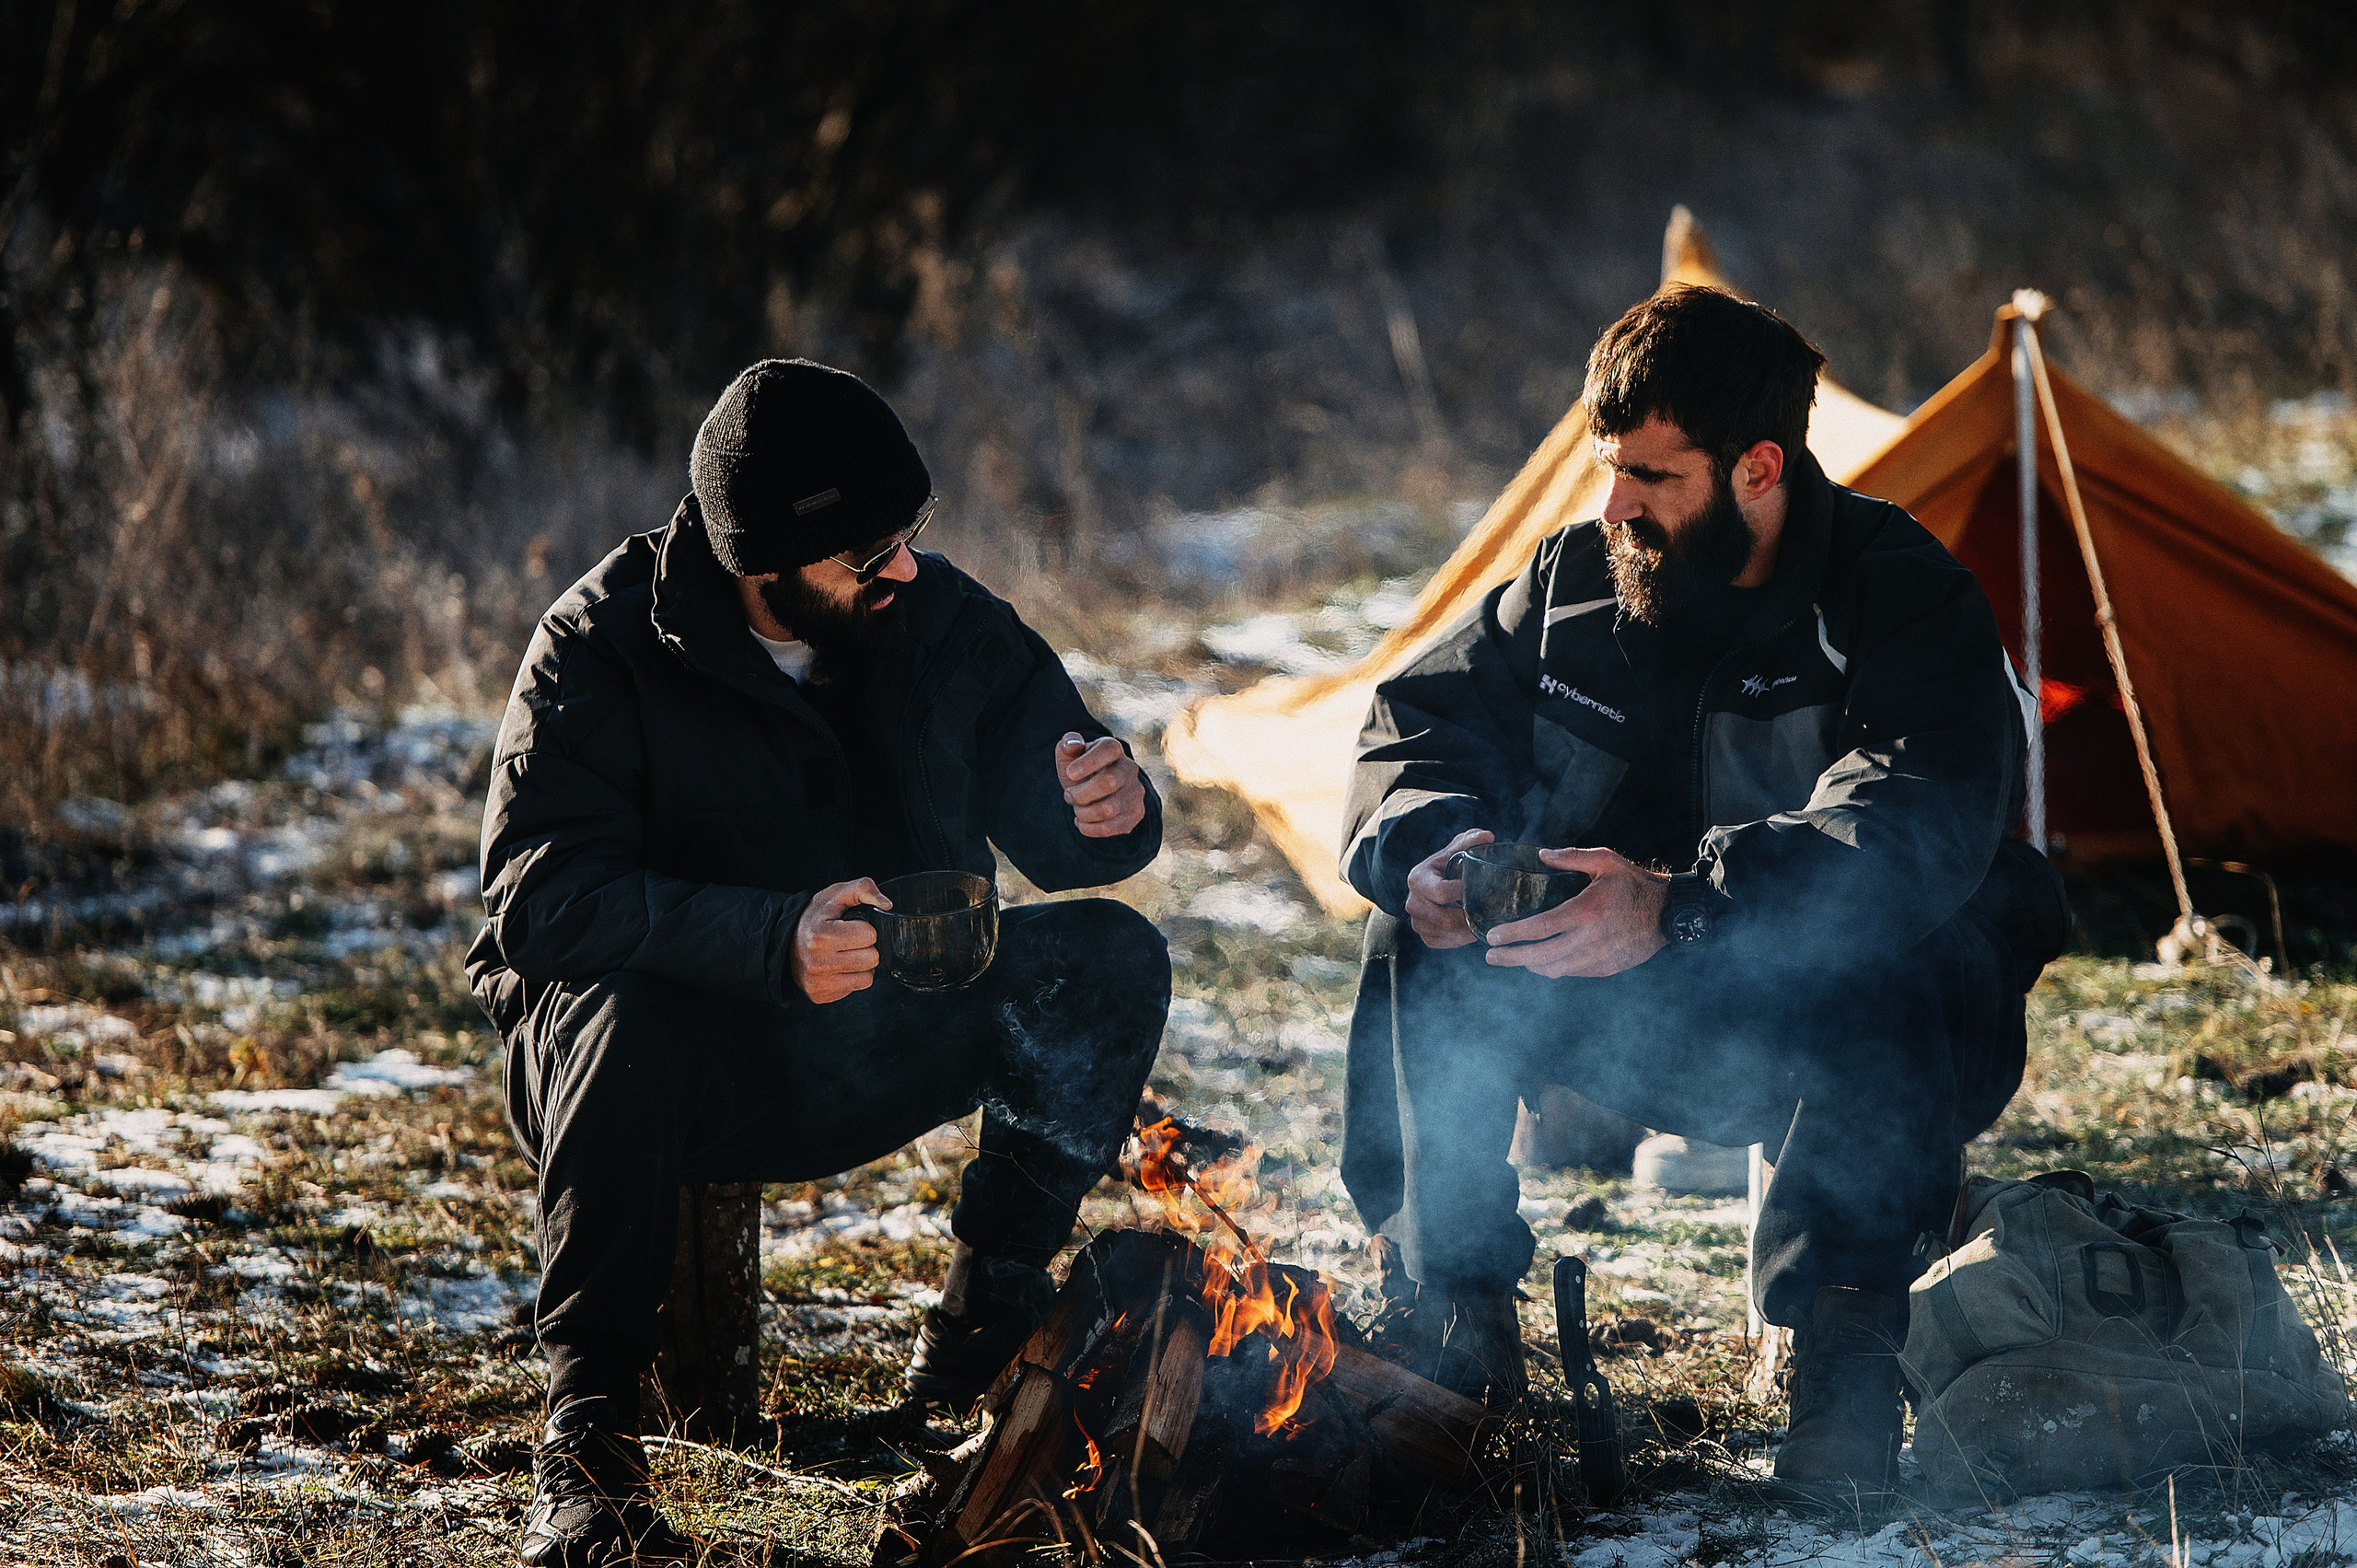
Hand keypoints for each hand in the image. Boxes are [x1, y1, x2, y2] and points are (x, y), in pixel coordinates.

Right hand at [791, 878, 890, 1003]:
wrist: (786, 940)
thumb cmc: (816, 918)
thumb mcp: (835, 894)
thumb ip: (862, 889)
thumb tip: (886, 904)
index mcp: (820, 936)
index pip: (870, 935)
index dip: (865, 928)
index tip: (851, 926)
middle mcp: (817, 962)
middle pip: (872, 958)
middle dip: (866, 947)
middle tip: (850, 942)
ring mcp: (818, 982)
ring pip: (868, 977)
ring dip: (862, 964)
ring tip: (846, 954)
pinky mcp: (820, 995)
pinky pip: (857, 988)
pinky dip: (854, 978)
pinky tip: (840, 967)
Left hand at [1058, 733, 1145, 837]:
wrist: (1095, 790)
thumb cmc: (1079, 770)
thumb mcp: (1069, 755)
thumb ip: (1068, 744)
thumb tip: (1073, 745)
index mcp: (1113, 748)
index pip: (1108, 750)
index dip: (1088, 763)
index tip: (1070, 774)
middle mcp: (1129, 768)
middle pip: (1109, 782)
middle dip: (1080, 794)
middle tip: (1069, 796)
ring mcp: (1136, 791)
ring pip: (1108, 809)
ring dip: (1084, 813)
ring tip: (1078, 809)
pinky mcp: (1136, 813)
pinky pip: (1112, 828)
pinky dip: (1091, 829)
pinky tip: (1084, 822)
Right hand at [1405, 828, 1493, 948]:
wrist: (1436, 881)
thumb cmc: (1448, 864)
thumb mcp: (1458, 849)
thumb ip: (1471, 841)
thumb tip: (1488, 837)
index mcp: (1418, 878)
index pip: (1441, 892)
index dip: (1464, 893)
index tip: (1484, 891)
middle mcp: (1412, 902)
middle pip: (1442, 918)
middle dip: (1469, 917)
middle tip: (1490, 914)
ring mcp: (1416, 921)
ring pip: (1444, 933)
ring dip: (1466, 930)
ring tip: (1484, 922)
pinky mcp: (1424, 935)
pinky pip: (1442, 943)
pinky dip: (1459, 939)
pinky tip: (1472, 930)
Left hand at [1483, 847, 1668, 978]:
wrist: (1668, 914)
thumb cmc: (1635, 884)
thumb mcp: (1606, 861)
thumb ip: (1571, 857)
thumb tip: (1541, 855)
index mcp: (1587, 911)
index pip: (1541, 928)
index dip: (1513, 934)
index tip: (1492, 936)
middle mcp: (1590, 939)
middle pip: (1541, 956)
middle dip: (1511, 957)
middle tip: (1491, 955)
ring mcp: (1598, 958)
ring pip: (1554, 969)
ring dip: (1530, 965)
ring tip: (1512, 958)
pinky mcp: (1605, 969)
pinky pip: (1571, 972)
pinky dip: (1553, 968)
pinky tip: (1541, 961)